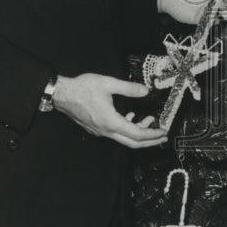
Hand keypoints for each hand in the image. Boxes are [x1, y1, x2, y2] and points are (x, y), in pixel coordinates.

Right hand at [52, 73, 167, 148]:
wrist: (62, 94)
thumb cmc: (83, 88)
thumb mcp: (108, 84)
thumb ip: (129, 88)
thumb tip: (145, 91)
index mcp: (111, 122)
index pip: (137, 134)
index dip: (152, 134)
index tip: (164, 131)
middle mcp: (106, 131)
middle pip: (132, 143)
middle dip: (150, 141)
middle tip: (163, 136)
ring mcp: (100, 131)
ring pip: (123, 138)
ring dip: (138, 132)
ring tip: (149, 120)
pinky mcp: (95, 128)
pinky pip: (115, 133)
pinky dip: (126, 128)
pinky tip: (130, 116)